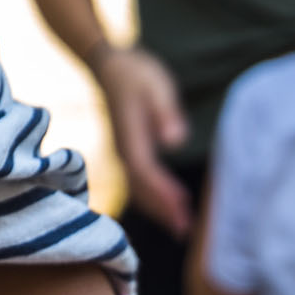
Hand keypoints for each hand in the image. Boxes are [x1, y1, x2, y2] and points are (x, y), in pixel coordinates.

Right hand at [94, 45, 192, 237]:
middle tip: (184, 229)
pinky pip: (139, 180)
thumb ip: (165, 111)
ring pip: (138, 187)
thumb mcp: (157, 84)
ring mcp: (123, 150)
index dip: (162, 190)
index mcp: (129, 134)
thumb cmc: (136, 72)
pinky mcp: (128, 150)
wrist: (110, 65)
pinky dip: (153, 196)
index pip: (144, 170)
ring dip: (158, 207)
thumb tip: (174, 140)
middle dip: (161, 209)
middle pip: (140, 186)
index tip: (182, 205)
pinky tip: (171, 203)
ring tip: (181, 226)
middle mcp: (122, 147)